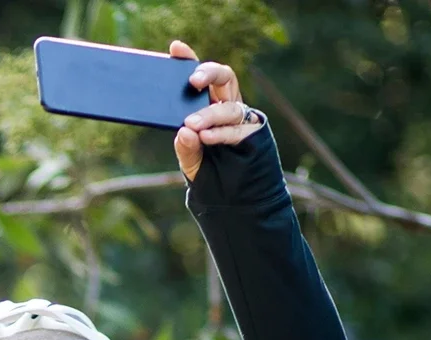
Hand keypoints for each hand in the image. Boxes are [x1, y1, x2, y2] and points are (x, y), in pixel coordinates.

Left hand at [168, 40, 262, 180]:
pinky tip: (206, 136)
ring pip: (230, 106)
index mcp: (210, 105)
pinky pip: (238, 129)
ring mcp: (243, 120)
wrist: (234, 200)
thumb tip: (183, 132)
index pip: (201, 77)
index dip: (189, 60)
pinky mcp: (254, 135)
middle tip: (192, 81)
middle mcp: (227, 106)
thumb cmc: (211, 174)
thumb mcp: (191, 162)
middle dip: (209, 74)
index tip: (175, 48)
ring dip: (210, 114)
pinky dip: (221, 132)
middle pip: (224, 78)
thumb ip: (186, 149)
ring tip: (192, 124)